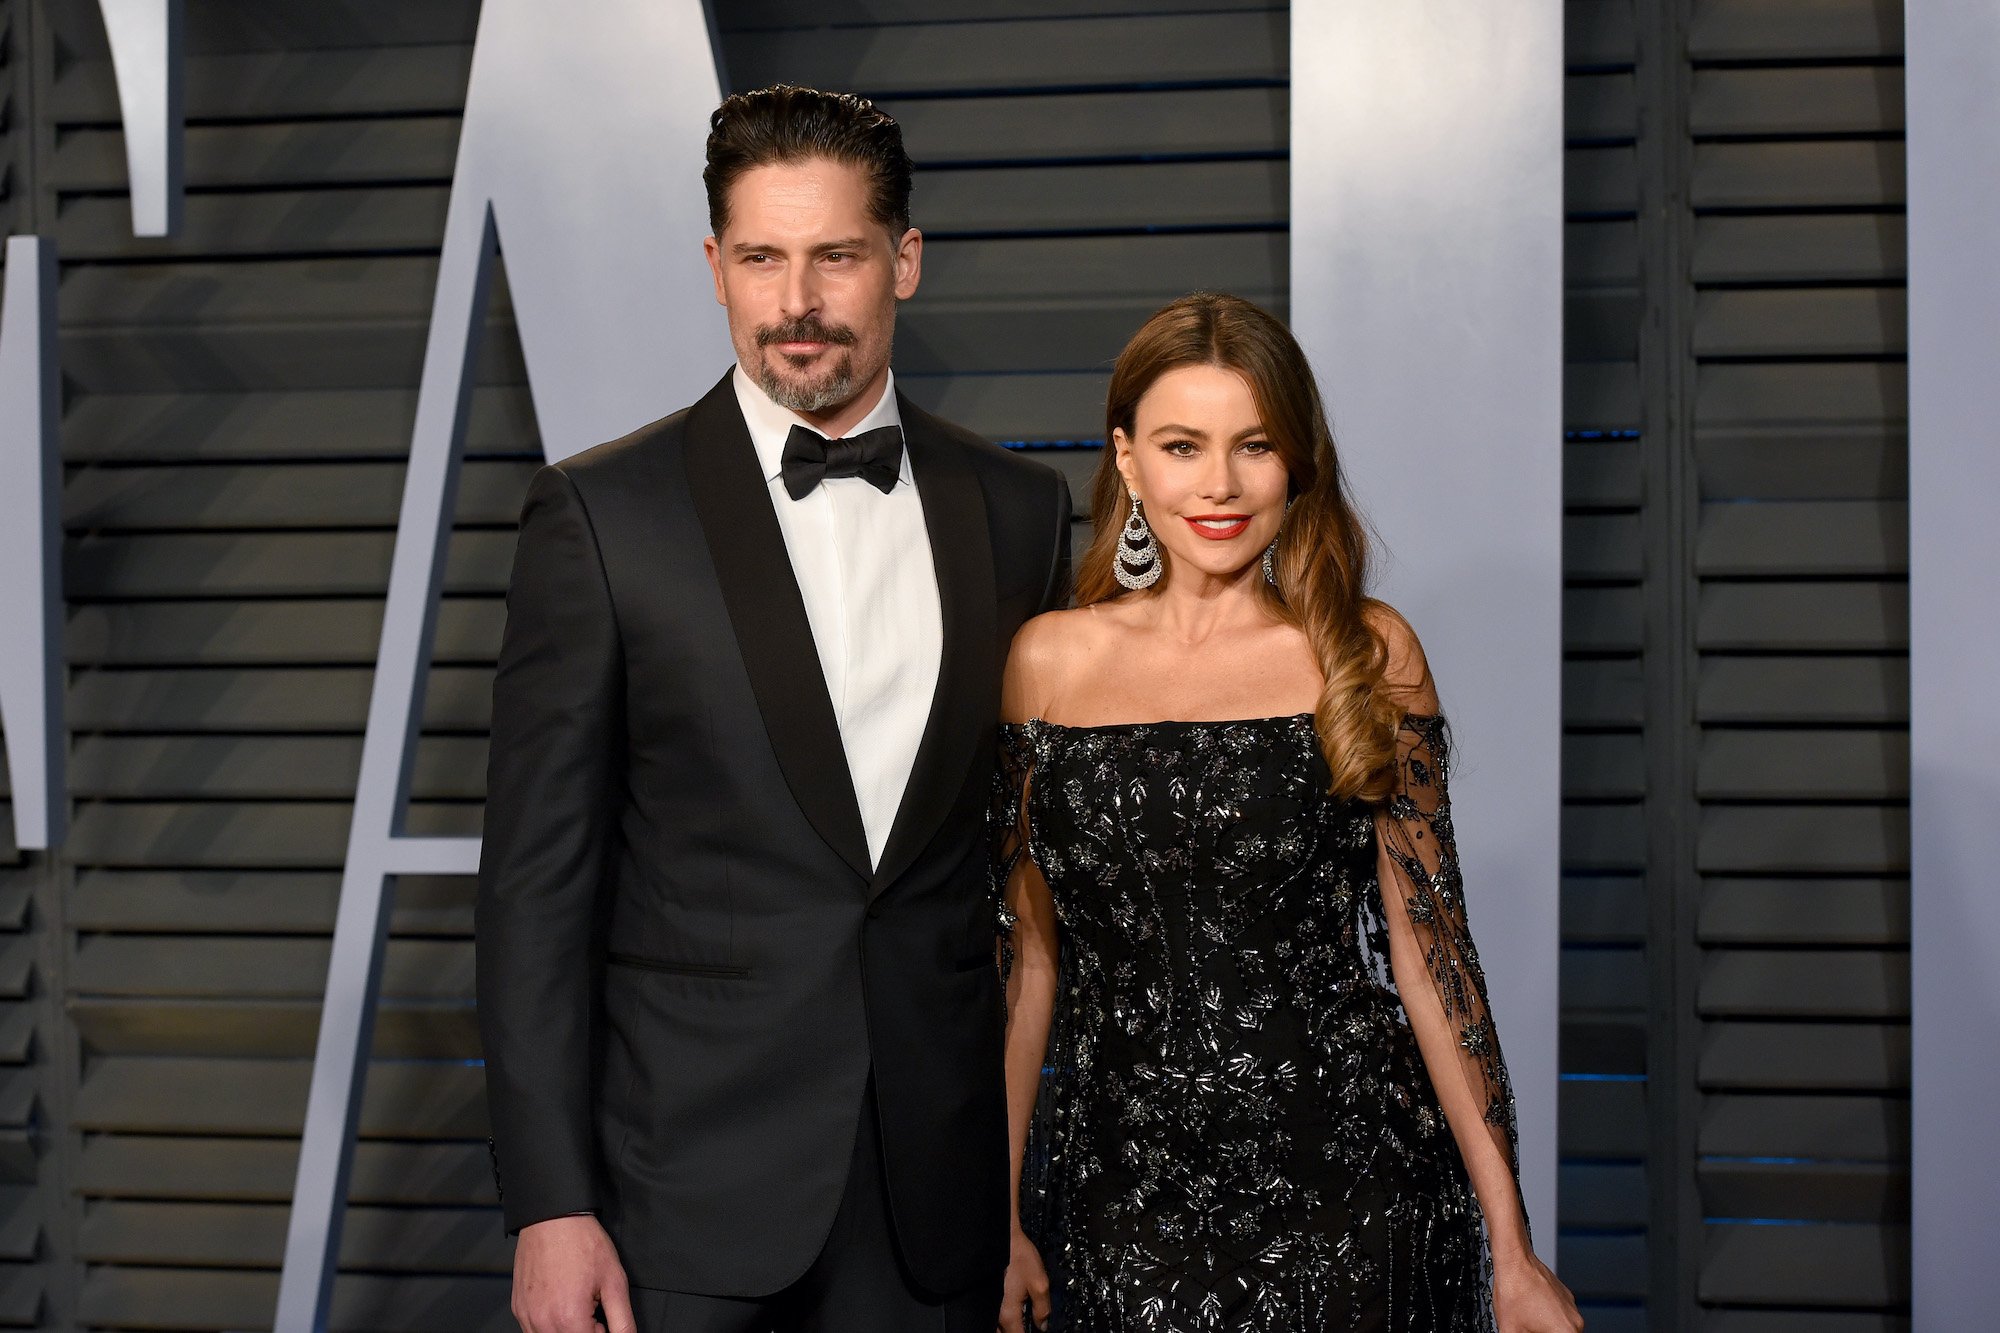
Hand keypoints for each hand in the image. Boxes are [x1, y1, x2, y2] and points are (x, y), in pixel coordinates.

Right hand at [512, 1214, 635, 1332]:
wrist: (552, 1217)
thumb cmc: (582, 1242)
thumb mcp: (614, 1281)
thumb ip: (622, 1320)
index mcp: (569, 1319)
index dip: (600, 1332)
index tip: (602, 1317)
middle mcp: (542, 1322)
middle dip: (583, 1331)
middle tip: (590, 1307)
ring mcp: (526, 1316)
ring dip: (565, 1330)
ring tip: (575, 1302)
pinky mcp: (518, 1308)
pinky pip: (533, 1330)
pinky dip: (549, 1324)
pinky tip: (559, 1301)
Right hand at [997, 1226, 1051, 1331]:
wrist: (999, 1236)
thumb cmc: (1018, 1256)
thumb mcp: (1039, 1282)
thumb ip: (1042, 1307)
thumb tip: (1042, 1326)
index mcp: (1008, 1314)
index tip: (1036, 1332)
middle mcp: (994, 1314)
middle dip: (1014, 1332)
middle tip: (1026, 1324)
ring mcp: (987, 1306)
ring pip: (996, 1327)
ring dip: (1007, 1327)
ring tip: (1019, 1320)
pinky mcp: (984, 1298)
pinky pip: (992, 1317)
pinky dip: (1000, 1320)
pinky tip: (1010, 1313)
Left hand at [1493, 1248, 1582, 1332]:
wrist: (1515, 1262)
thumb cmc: (1514, 1291)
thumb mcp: (1511, 1330)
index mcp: (1566, 1332)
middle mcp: (1575, 1321)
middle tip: (1528, 1329)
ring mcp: (1572, 1307)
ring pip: (1560, 1328)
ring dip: (1545, 1329)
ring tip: (1527, 1324)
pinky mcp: (1566, 1297)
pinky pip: (1559, 1315)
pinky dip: (1547, 1319)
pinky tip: (1529, 1315)